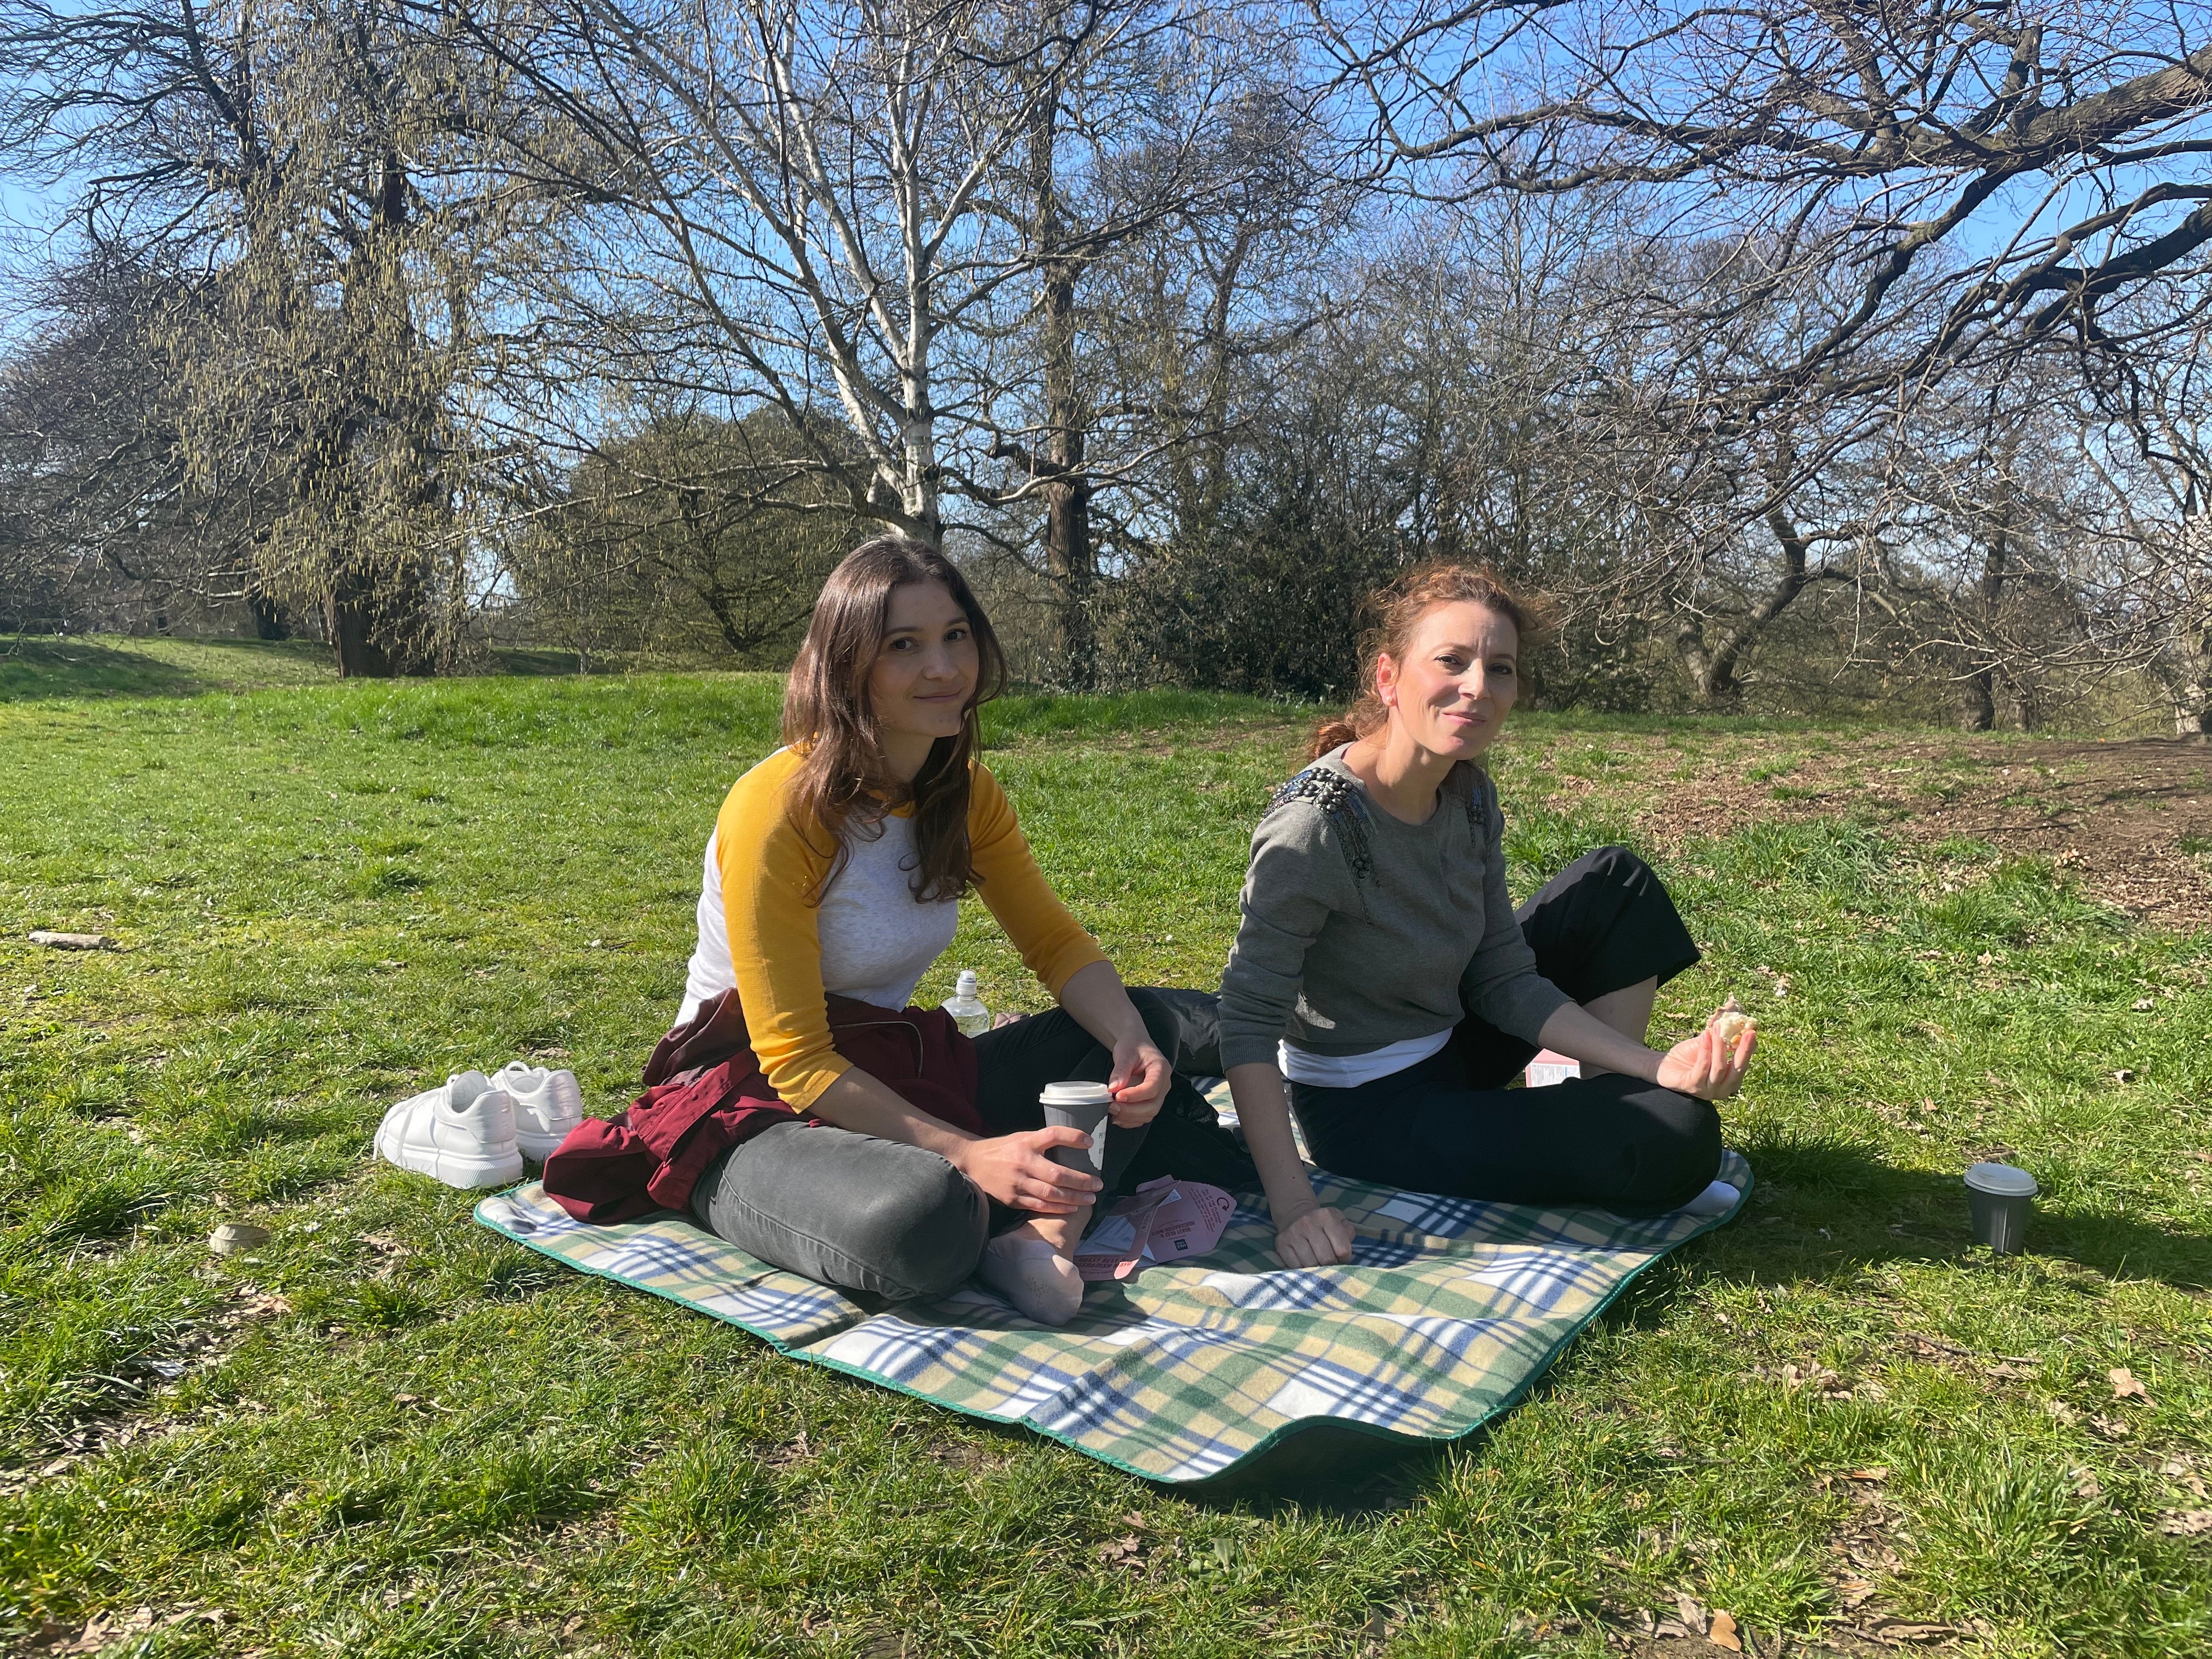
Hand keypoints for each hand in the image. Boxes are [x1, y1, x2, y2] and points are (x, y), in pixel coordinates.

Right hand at [950, 1129, 1101, 1213]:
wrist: (972, 1163)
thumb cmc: (1002, 1149)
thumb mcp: (1021, 1138)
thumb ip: (1042, 1142)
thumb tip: (1073, 1144)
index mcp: (1025, 1143)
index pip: (1052, 1135)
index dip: (1072, 1137)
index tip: (1089, 1142)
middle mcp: (1022, 1162)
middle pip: (1056, 1174)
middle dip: (1080, 1181)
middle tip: (1098, 1184)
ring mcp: (1017, 1183)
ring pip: (1050, 1194)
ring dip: (1073, 1198)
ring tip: (1090, 1199)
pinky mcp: (1012, 1199)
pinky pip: (1038, 1205)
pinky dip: (1057, 1207)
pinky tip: (1071, 1207)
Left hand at [1105, 1035, 1169, 1126]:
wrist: (1135, 1045)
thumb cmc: (1133, 1046)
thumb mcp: (1125, 1053)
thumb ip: (1120, 1071)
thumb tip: (1114, 1088)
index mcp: (1161, 1068)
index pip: (1152, 1087)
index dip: (1136, 1095)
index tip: (1119, 1096)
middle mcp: (1163, 1084)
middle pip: (1153, 1105)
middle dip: (1131, 1110)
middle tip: (1112, 1105)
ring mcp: (1158, 1094)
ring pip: (1149, 1114)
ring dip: (1129, 1117)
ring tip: (1112, 1109)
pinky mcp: (1149, 1101)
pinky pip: (1143, 1117)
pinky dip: (1130, 1120)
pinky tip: (1117, 1115)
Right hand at [1274, 1204, 1353, 1267]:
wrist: (1296, 1215)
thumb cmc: (1322, 1224)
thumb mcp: (1339, 1221)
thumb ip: (1348, 1233)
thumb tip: (1345, 1252)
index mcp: (1326, 1216)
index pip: (1343, 1250)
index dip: (1345, 1258)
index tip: (1341, 1256)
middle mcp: (1308, 1223)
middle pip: (1326, 1259)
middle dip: (1331, 1265)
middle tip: (1330, 1262)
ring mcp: (1293, 1233)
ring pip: (1311, 1265)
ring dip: (1317, 1269)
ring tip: (1318, 1262)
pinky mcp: (1281, 1244)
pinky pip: (1295, 1266)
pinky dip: (1303, 1269)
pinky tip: (1306, 1262)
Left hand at [1655, 1017, 1756, 1100]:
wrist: (1664, 1065)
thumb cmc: (1688, 1056)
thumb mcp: (1708, 1046)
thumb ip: (1722, 1040)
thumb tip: (1737, 1025)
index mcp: (1730, 1081)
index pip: (1743, 1065)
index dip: (1748, 1050)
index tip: (1752, 1032)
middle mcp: (1722, 1089)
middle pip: (1737, 1070)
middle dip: (1744, 1050)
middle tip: (1748, 1033)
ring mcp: (1708, 1091)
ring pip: (1720, 1068)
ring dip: (1720, 1046)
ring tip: (1718, 1028)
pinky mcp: (1693, 1087)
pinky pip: (1703, 1067)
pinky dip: (1705, 1050)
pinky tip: (1704, 1035)